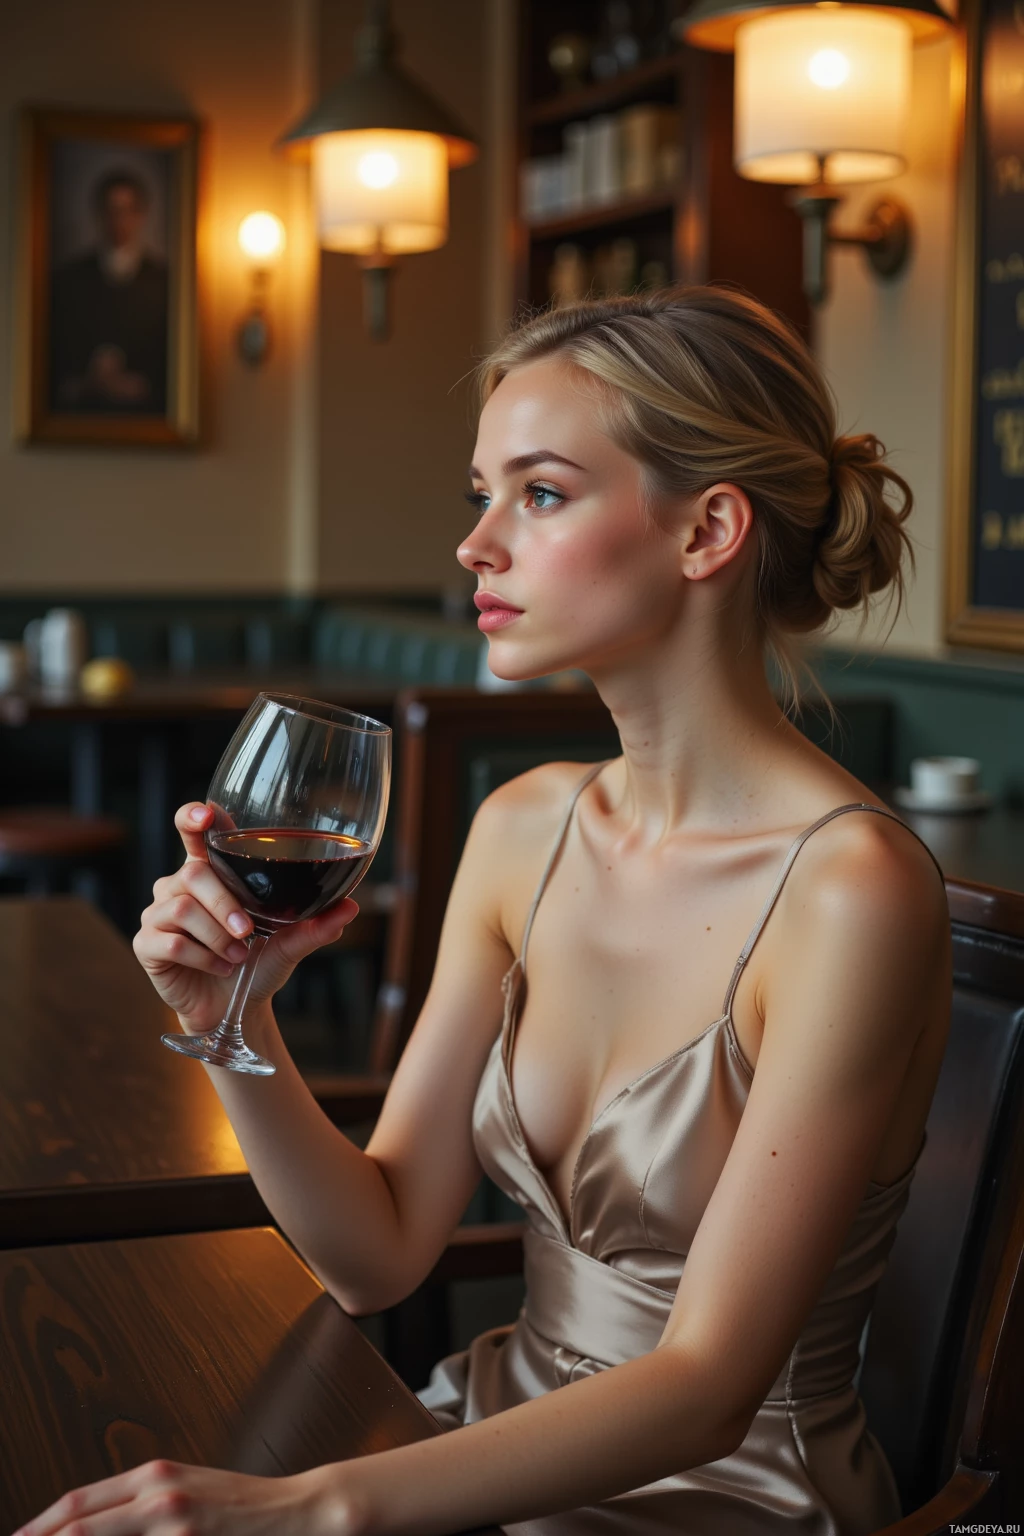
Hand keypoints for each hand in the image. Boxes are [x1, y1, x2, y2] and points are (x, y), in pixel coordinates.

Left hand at [11, 1458, 362, 1535]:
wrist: (298, 1510)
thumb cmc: (242, 1506)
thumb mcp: (186, 1491)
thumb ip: (141, 1505)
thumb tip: (92, 1524)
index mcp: (154, 1475)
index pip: (79, 1502)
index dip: (41, 1524)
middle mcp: (157, 1492)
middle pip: (79, 1521)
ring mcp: (173, 1521)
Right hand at [133, 803, 359, 1034]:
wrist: (235, 1009)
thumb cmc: (258, 964)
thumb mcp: (290, 943)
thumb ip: (316, 925)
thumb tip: (350, 907)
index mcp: (210, 872)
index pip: (193, 832)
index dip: (193, 817)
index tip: (206, 815)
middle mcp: (178, 886)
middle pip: (194, 873)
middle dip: (225, 904)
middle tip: (249, 933)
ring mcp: (159, 913)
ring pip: (183, 908)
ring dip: (217, 935)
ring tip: (237, 956)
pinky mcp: (146, 944)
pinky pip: (170, 943)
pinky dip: (202, 957)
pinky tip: (219, 967)